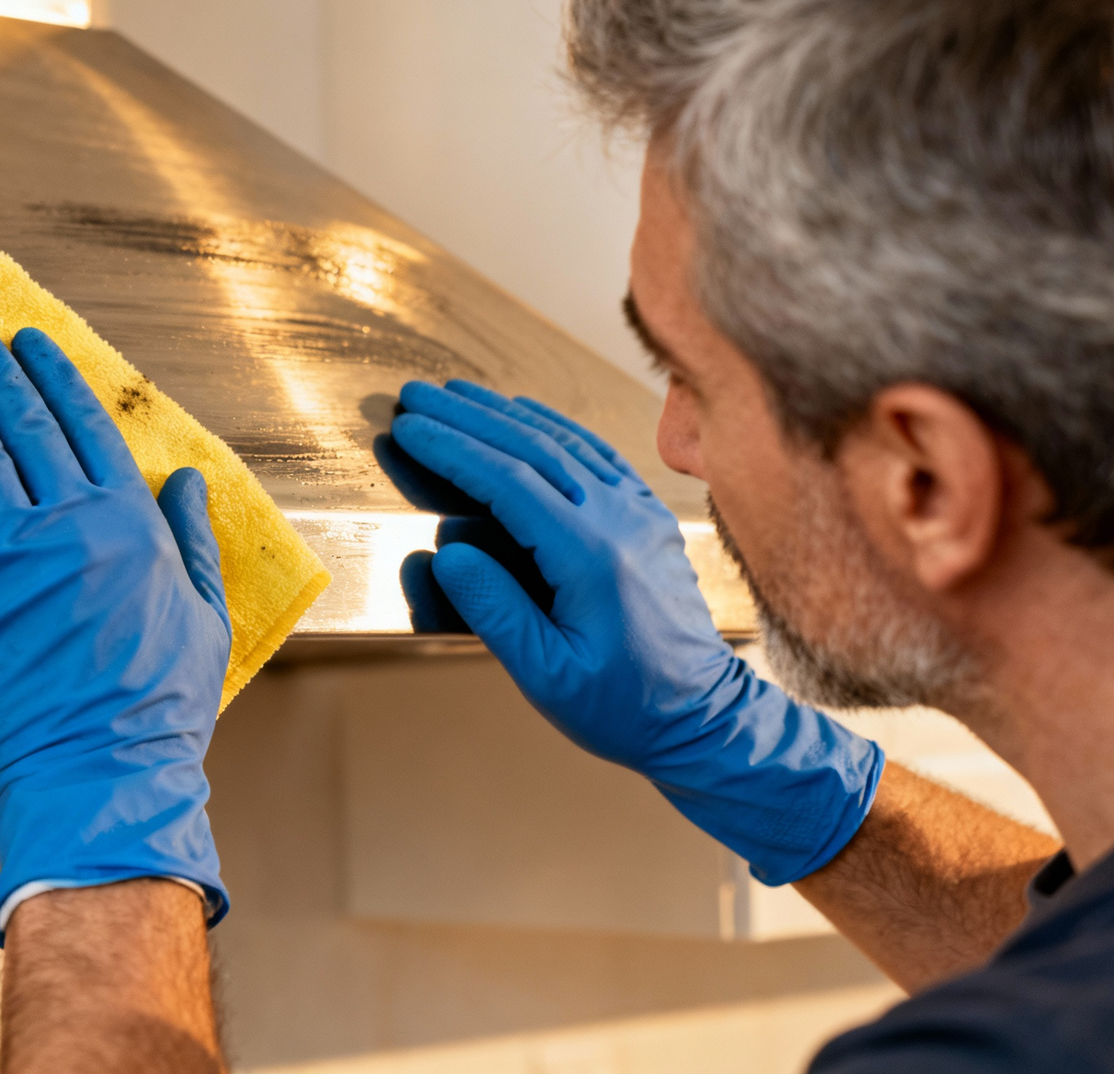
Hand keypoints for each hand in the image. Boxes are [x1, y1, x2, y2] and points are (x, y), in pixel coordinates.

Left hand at [0, 316, 232, 941]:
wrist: (102, 773)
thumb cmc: (158, 706)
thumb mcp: (205, 614)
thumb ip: (192, 540)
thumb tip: (185, 480)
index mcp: (130, 522)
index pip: (85, 424)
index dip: (52, 375)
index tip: (28, 340)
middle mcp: (71, 522)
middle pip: (20, 423)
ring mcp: (14, 554)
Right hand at [390, 379, 882, 883]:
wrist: (702, 716)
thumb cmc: (624, 706)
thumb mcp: (546, 674)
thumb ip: (495, 609)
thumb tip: (447, 554)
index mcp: (592, 558)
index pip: (508, 483)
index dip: (453, 451)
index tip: (410, 429)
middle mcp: (620, 522)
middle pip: (532, 448)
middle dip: (467, 417)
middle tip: (417, 396)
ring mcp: (639, 514)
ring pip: (565, 443)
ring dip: (505, 413)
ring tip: (457, 395)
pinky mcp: (647, 517)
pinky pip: (596, 455)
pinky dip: (553, 428)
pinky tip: (524, 415)